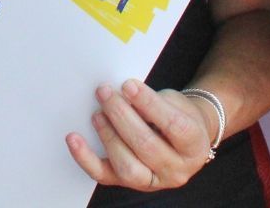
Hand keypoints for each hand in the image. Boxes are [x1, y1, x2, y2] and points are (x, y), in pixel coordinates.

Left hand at [65, 79, 214, 191]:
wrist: (185, 138)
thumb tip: (121, 95)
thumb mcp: (175, 103)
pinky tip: (74, 139)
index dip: (149, 104)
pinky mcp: (130, 184)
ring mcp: (154, 182)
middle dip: (122, 117)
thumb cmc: (178, 115)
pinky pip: (104, 175)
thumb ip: (153, 102)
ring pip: (127, 167)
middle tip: (105, 93)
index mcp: (194, 146)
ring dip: (108, 136)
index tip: (128, 85)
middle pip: (147, 146)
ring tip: (98, 113)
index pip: (173, 125)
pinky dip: (85, 158)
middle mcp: (177, 170)